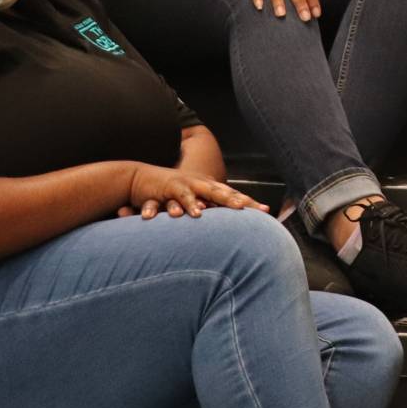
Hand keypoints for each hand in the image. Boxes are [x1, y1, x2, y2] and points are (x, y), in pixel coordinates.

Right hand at [126, 164, 268, 219]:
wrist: (139, 178)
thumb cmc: (165, 193)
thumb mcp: (186, 202)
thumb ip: (202, 211)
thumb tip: (218, 228)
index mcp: (206, 187)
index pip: (231, 195)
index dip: (249, 203)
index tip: (267, 211)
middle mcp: (200, 183)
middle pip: (227, 192)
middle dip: (244, 200)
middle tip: (260, 210)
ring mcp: (187, 183)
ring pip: (210, 191)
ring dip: (224, 199)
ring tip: (239, 208)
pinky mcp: (170, 186)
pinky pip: (183, 196)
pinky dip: (191, 204)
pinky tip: (198, 213)